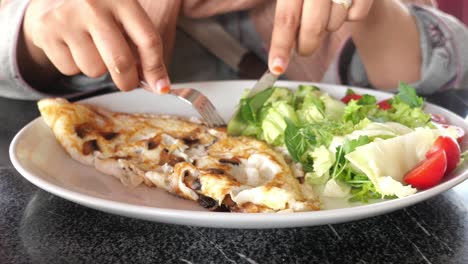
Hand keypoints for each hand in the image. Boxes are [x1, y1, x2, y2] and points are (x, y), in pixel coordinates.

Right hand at [23, 0, 170, 92]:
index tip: (161, 87)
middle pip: (120, 63)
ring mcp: (67, 18)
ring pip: (94, 70)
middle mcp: (93, 5)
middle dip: (128, 81)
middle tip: (128, 82)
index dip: (156, 69)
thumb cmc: (97, 6)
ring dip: (97, 68)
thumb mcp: (121, 10)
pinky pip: (70, 69)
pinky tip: (71, 45)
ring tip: (91, 47)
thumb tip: (156, 83)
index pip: (148, 40)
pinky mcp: (46, 32)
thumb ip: (138, 41)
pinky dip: (74, 65)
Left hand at [268, 0, 373, 74]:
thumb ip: (263, 2)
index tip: (277, 68)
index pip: (286, 18)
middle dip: (306, 45)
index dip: (281, 45)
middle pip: (313, 27)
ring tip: (327, 11)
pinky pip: (356, 15)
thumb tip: (233, 10)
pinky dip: (350, 15)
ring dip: (329, 25)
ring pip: (334, 22)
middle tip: (303, 49)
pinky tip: (346, 4)